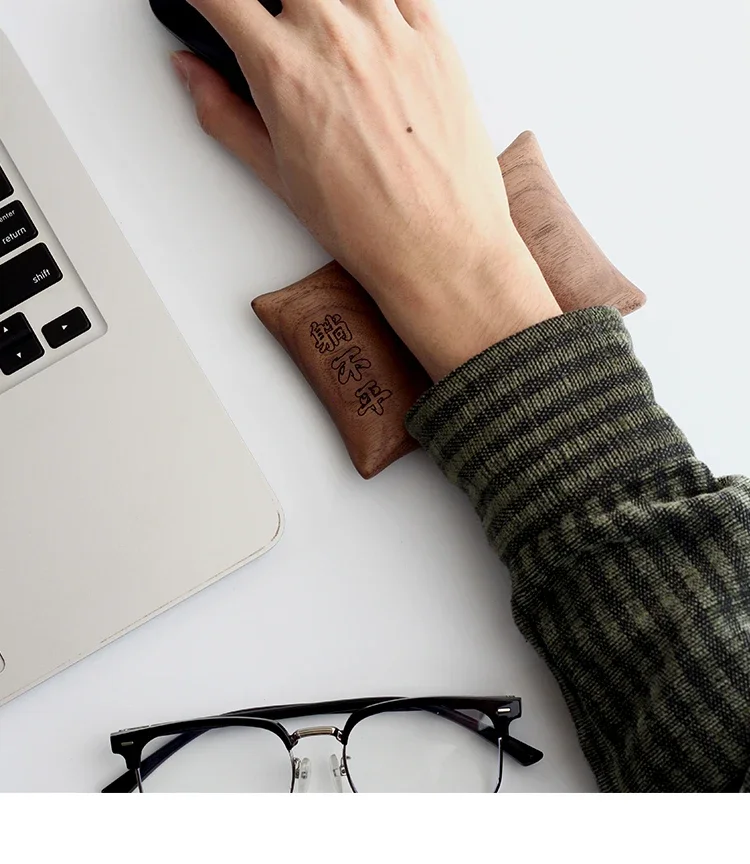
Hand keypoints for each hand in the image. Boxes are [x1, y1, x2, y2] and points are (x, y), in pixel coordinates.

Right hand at [174, 0, 560, 379]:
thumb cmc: (366, 226)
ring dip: (324, 5)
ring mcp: (390, 30)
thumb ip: (225, 114)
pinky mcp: (434, 38)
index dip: (205, 0)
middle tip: (276, 31)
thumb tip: (194, 74)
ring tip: (327, 38)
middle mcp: (336, 37)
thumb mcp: (277, 175)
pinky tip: (369, 31)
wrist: (439, 248)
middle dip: (270, 3)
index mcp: (285, 71)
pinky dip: (378, 2)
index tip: (210, 10)